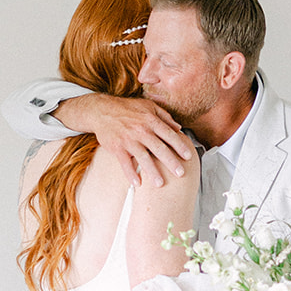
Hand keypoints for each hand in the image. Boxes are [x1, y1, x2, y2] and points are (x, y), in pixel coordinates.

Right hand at [62, 94, 192, 187]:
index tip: (189, 157)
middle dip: (171, 162)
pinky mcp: (117, 147)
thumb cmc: (127, 108)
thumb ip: (164, 116)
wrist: (102, 111)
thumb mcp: (148, 106)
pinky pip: (125, 163)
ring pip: (143, 158)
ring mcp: (128, 139)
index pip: (168, 134)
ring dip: (152, 172)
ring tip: (160, 184)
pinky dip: (130, 174)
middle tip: (181, 174)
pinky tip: (137, 184)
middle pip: (159, 148)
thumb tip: (179, 128)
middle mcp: (141, 130)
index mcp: (150, 120)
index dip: (179, 146)